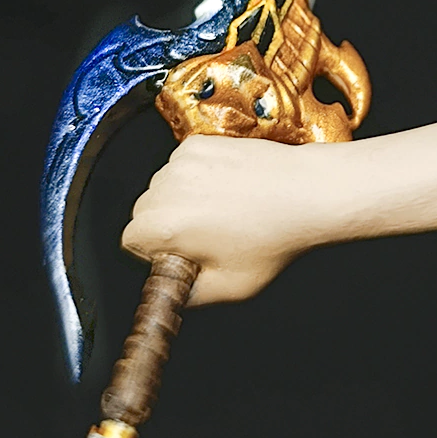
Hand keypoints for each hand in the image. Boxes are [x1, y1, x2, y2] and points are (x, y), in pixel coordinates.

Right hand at [121, 135, 325, 305]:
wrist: (305, 193)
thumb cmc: (274, 237)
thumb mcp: (229, 287)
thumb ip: (186, 295)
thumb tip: (170, 292)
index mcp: (164, 225)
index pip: (131, 242)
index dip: (156, 252)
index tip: (181, 254)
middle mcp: (166, 187)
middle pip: (142, 211)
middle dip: (165, 225)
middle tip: (205, 235)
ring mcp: (181, 161)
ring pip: (160, 187)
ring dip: (178, 199)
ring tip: (221, 211)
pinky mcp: (197, 142)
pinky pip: (179, 165)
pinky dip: (194, 176)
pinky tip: (225, 188)